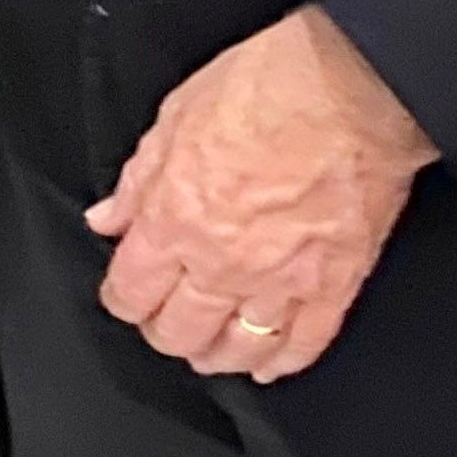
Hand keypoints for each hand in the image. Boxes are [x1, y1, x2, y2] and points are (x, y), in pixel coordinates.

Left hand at [88, 3, 439, 382]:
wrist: (348, 92)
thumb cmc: (264, 91)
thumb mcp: (172, 119)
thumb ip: (136, 181)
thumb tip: (108, 217)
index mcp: (174, 220)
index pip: (131, 290)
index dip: (122, 299)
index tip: (125, 295)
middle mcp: (222, 263)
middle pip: (179, 330)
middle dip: (163, 331)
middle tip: (162, 322)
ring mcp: (281, 281)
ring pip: (238, 348)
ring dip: (217, 355)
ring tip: (208, 351)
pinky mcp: (335, 286)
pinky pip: (305, 345)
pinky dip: (282, 362)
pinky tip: (269, 364)